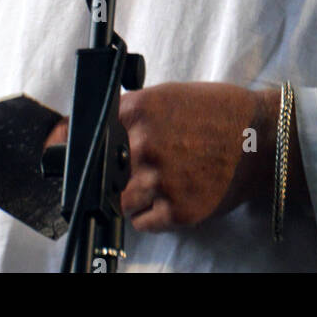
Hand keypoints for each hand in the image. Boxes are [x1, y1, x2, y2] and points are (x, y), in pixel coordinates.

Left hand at [44, 81, 309, 232]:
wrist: (263, 138)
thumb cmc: (220, 111)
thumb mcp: (172, 94)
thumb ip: (136, 110)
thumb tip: (99, 124)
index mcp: (142, 109)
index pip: (86, 129)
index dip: (66, 140)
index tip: (53, 148)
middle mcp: (145, 144)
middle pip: (101, 170)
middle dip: (112, 171)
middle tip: (131, 168)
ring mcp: (161, 180)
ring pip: (120, 200)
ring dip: (130, 195)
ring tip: (155, 183)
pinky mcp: (179, 211)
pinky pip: (144, 222)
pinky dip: (152, 213)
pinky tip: (170, 195)